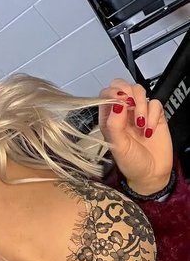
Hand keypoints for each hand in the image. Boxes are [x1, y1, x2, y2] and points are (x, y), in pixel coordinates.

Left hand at [98, 79, 172, 194]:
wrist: (151, 174)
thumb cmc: (131, 163)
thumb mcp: (118, 146)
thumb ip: (114, 124)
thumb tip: (116, 102)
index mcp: (108, 119)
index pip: (105, 94)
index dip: (112, 93)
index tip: (120, 101)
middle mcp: (122, 113)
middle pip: (122, 86)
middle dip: (128, 93)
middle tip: (131, 107)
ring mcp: (139, 112)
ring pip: (139, 91)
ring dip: (141, 106)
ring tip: (141, 125)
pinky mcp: (155, 115)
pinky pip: (155, 102)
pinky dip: (153, 115)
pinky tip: (149, 131)